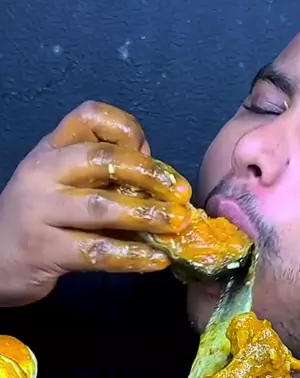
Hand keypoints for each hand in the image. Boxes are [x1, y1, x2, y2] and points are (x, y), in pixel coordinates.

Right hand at [0, 101, 191, 305]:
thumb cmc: (40, 222)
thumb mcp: (64, 186)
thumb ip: (104, 177)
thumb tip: (160, 183)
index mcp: (51, 149)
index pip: (90, 117)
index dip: (127, 130)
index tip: (151, 154)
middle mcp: (42, 172)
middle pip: (101, 158)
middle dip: (149, 175)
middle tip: (181, 195)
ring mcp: (40, 211)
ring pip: (101, 207)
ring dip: (146, 216)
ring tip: (177, 226)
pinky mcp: (44, 249)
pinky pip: (97, 252)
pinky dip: (132, 256)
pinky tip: (157, 260)